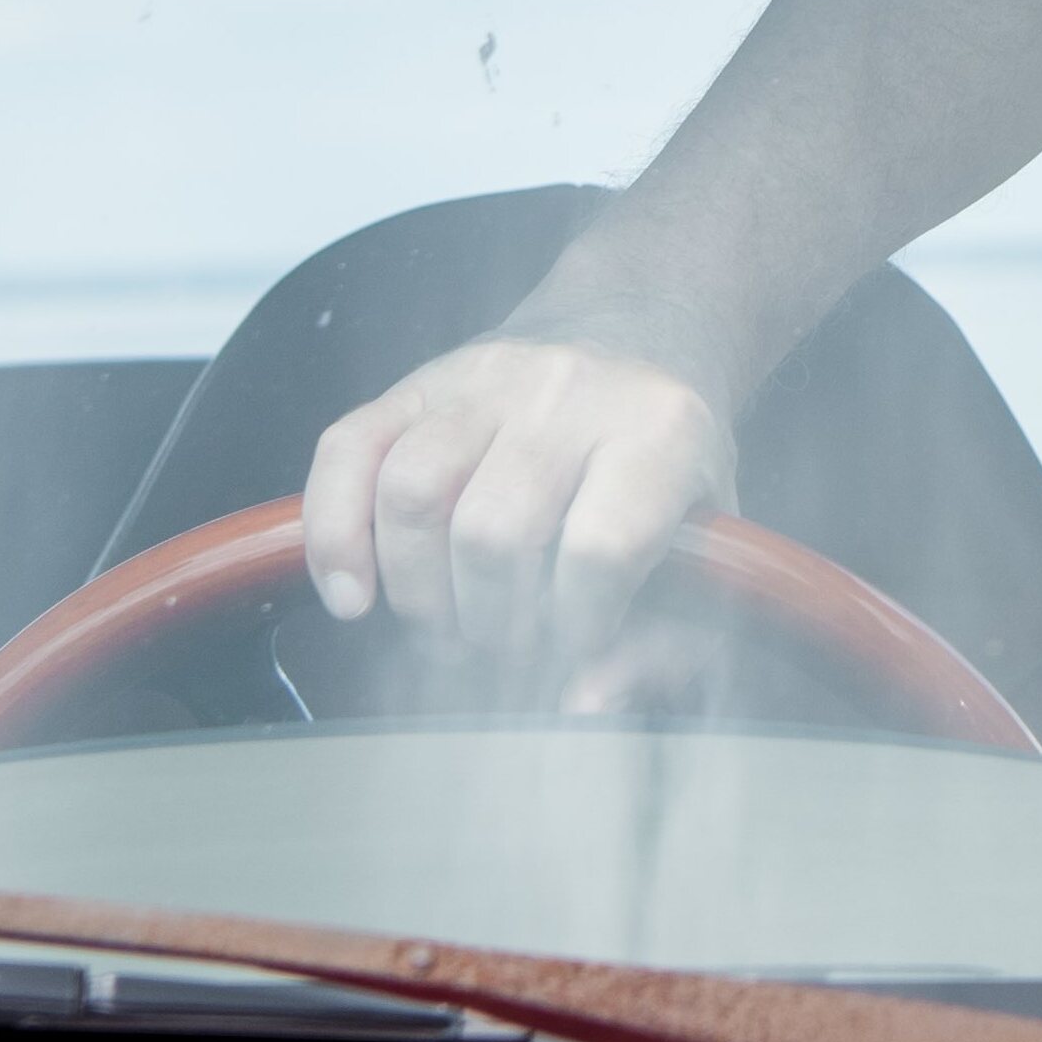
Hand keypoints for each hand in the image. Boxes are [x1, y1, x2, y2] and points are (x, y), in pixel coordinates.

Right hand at [301, 330, 737, 715]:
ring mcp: (485, 378)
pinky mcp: (417, 381)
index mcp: (658, 432)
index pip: (598, 549)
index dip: (576, 622)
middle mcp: (568, 392)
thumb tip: (585, 704)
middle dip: (490, 622)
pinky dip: (333, 534)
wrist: (638, 338)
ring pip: (411, 492)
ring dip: (417, 591)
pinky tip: (354, 596)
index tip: (577, 642)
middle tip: (504, 645)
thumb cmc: (666, 465)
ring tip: (446, 626)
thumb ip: (664, 639)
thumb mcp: (707, 545)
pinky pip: (346, 451)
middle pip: (493, 531)